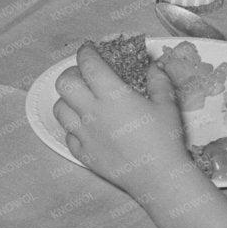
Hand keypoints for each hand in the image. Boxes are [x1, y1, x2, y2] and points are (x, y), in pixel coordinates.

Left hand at [52, 43, 196, 196]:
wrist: (159, 178)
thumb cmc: (165, 140)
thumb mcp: (167, 105)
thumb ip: (159, 81)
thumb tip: (154, 67)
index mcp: (112, 95)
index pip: (88, 65)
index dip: (86, 52)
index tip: (89, 49)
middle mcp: (92, 112)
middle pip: (64, 83)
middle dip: (70, 73)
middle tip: (83, 74)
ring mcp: (84, 134)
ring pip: (59, 108)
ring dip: (67, 100)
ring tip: (80, 99)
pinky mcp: (83, 153)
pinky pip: (67, 135)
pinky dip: (72, 128)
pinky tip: (84, 127)